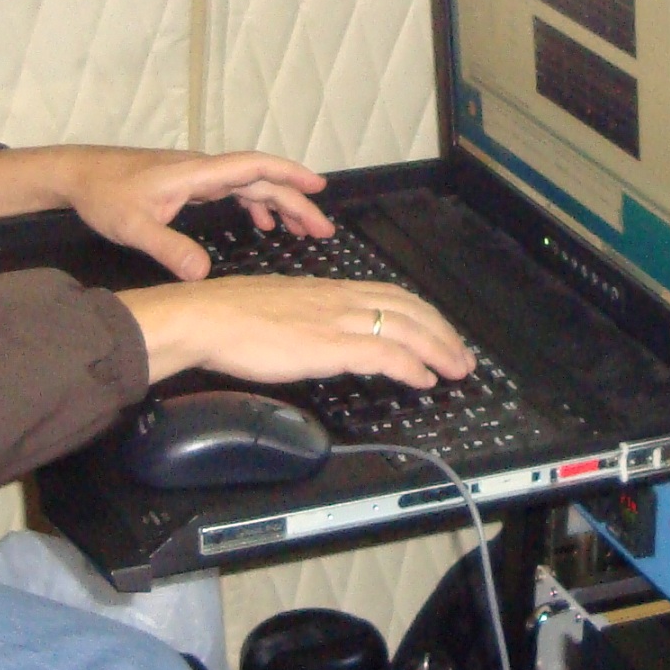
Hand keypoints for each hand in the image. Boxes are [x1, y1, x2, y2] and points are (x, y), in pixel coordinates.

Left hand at [0, 145, 332, 277]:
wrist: (78, 174)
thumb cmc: (103, 194)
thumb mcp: (133, 227)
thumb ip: (169, 248)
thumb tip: (202, 275)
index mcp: (196, 174)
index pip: (253, 167)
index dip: (289, 174)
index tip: (318, 187)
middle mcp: (202, 171)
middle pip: (260, 179)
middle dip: (295, 201)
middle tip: (323, 228)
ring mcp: (197, 176)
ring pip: (249, 185)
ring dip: (278, 203)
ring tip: (304, 229)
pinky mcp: (188, 185)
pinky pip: (233, 191)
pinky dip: (254, 204)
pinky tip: (261, 223)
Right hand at [119, 275, 472, 387]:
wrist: (207, 317)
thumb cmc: (231, 317)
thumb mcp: (282, 308)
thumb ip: (309, 318)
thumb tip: (322, 334)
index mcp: (329, 289)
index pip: (391, 296)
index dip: (423, 315)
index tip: (440, 333)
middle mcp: (340, 299)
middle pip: (409, 309)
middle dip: (442, 333)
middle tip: (462, 356)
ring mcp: (336, 320)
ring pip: (405, 328)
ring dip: (438, 350)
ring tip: (455, 369)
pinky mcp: (328, 344)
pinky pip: (382, 352)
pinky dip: (410, 365)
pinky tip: (423, 379)